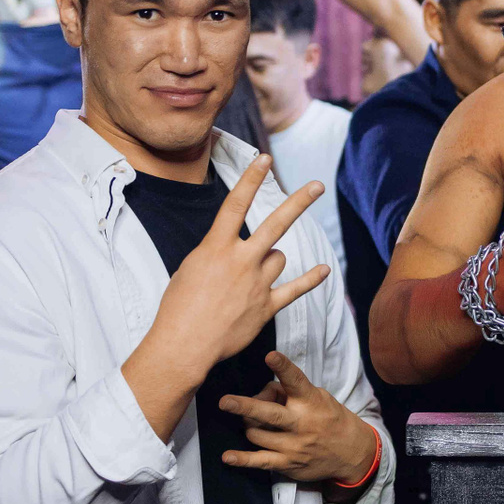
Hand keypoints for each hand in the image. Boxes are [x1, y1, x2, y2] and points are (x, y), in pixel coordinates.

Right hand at [144, 155, 329, 376]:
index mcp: (216, 247)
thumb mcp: (190, 268)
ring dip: (270, 262)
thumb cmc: (179, 306)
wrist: (184, 344)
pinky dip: (310, 279)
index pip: (236, 204)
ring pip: (279, 258)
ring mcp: (257, 283)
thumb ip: (217, 253)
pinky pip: (296, 289)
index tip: (265, 159)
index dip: (251, 179)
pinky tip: (324, 270)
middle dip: (299, 202)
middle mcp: (241, 261)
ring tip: (248, 278)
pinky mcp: (267, 306)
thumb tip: (235, 249)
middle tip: (317, 185)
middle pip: (276, 224)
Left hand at [218, 350, 378, 484]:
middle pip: (269, 414)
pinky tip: (227, 457)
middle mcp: (301, 424)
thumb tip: (261, 392)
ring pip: (256, 433)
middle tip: (225, 402)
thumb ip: (290, 393)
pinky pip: (260, 462)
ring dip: (249, 425)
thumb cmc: (330, 419)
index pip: (296, 381)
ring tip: (254, 422)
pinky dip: (242, 460)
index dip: (283, 367)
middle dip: (245, 406)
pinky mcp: (288, 464)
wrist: (352, 453)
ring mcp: (293, 446)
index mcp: (311, 402)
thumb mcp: (319, 398)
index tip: (271, 355)